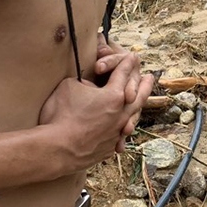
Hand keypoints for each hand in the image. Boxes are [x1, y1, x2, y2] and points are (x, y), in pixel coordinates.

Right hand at [39, 52, 152, 169]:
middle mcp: (121, 114)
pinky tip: (121, 130)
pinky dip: (121, 130)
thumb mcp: (70, 86)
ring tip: (139, 104)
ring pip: (132, 117)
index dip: (126, 63)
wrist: (56, 150)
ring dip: (136, 108)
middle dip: (145, 85)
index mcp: (114, 95)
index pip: (123, 74)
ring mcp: (116, 132)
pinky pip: (119, 136)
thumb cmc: (61, 115)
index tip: (132, 57)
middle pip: (138, 96)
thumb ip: (85, 82)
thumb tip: (90, 87)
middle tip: (150, 77)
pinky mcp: (109, 148)